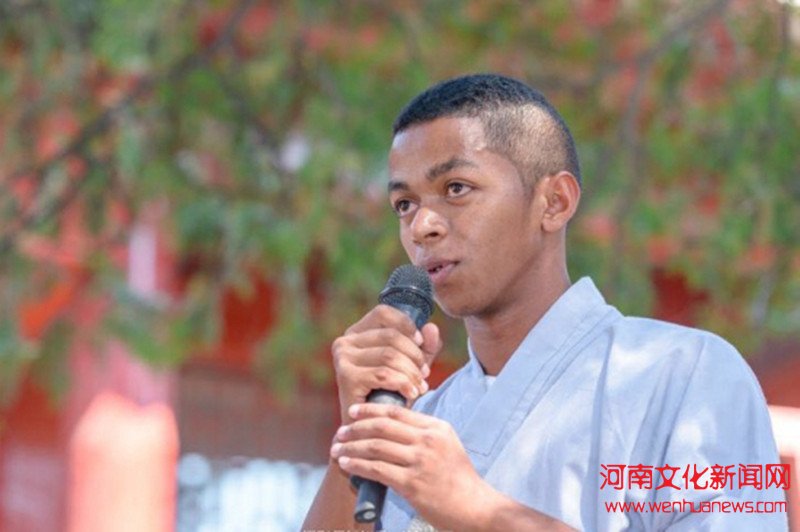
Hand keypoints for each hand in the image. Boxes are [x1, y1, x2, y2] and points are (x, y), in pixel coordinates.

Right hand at [331, 304, 440, 424]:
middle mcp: (344, 341)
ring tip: (419, 386)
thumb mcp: (410, 366)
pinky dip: (403, 383)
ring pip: (390, 355)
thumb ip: (424, 347)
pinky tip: (411, 394)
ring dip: (411, 372)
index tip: (421, 344)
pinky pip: (383, 374)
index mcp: (357, 333)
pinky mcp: (346, 377)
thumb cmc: (389, 394)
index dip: (407, 325)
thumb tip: (431, 328)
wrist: (369, 429)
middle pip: (391, 336)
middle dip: (415, 356)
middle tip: (424, 374)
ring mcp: (342, 358)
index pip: (384, 313)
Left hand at [331, 402, 491, 529]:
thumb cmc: (458, 479)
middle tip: (340, 432)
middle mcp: (428, 440)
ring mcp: (420, 461)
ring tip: (337, 450)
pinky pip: (376, 469)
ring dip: (351, 447)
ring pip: (375, 447)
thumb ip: (423, 433)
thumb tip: (390, 426)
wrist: (475, 507)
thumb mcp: (447, 445)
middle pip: (382, 426)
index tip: (353, 412)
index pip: (396, 411)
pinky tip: (347, 465)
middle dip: (356, 428)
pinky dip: (357, 465)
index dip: (370, 410)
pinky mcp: (412, 483)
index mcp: (436, 427)